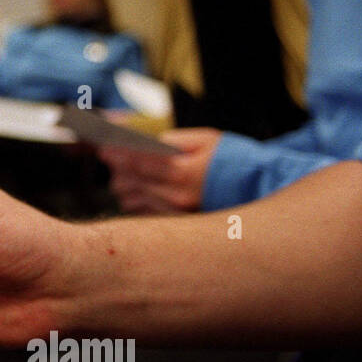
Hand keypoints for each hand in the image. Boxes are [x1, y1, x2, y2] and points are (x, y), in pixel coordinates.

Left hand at [100, 127, 221, 213]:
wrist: (258, 190)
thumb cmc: (232, 160)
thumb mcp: (207, 139)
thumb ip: (175, 139)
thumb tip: (148, 141)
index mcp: (184, 171)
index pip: (139, 161)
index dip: (118, 152)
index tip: (104, 145)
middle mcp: (176, 196)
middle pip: (131, 181)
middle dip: (116, 167)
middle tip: (108, 155)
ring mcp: (175, 213)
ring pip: (132, 198)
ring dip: (123, 183)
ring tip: (121, 171)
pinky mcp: (176, 223)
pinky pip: (142, 211)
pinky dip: (133, 198)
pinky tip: (134, 189)